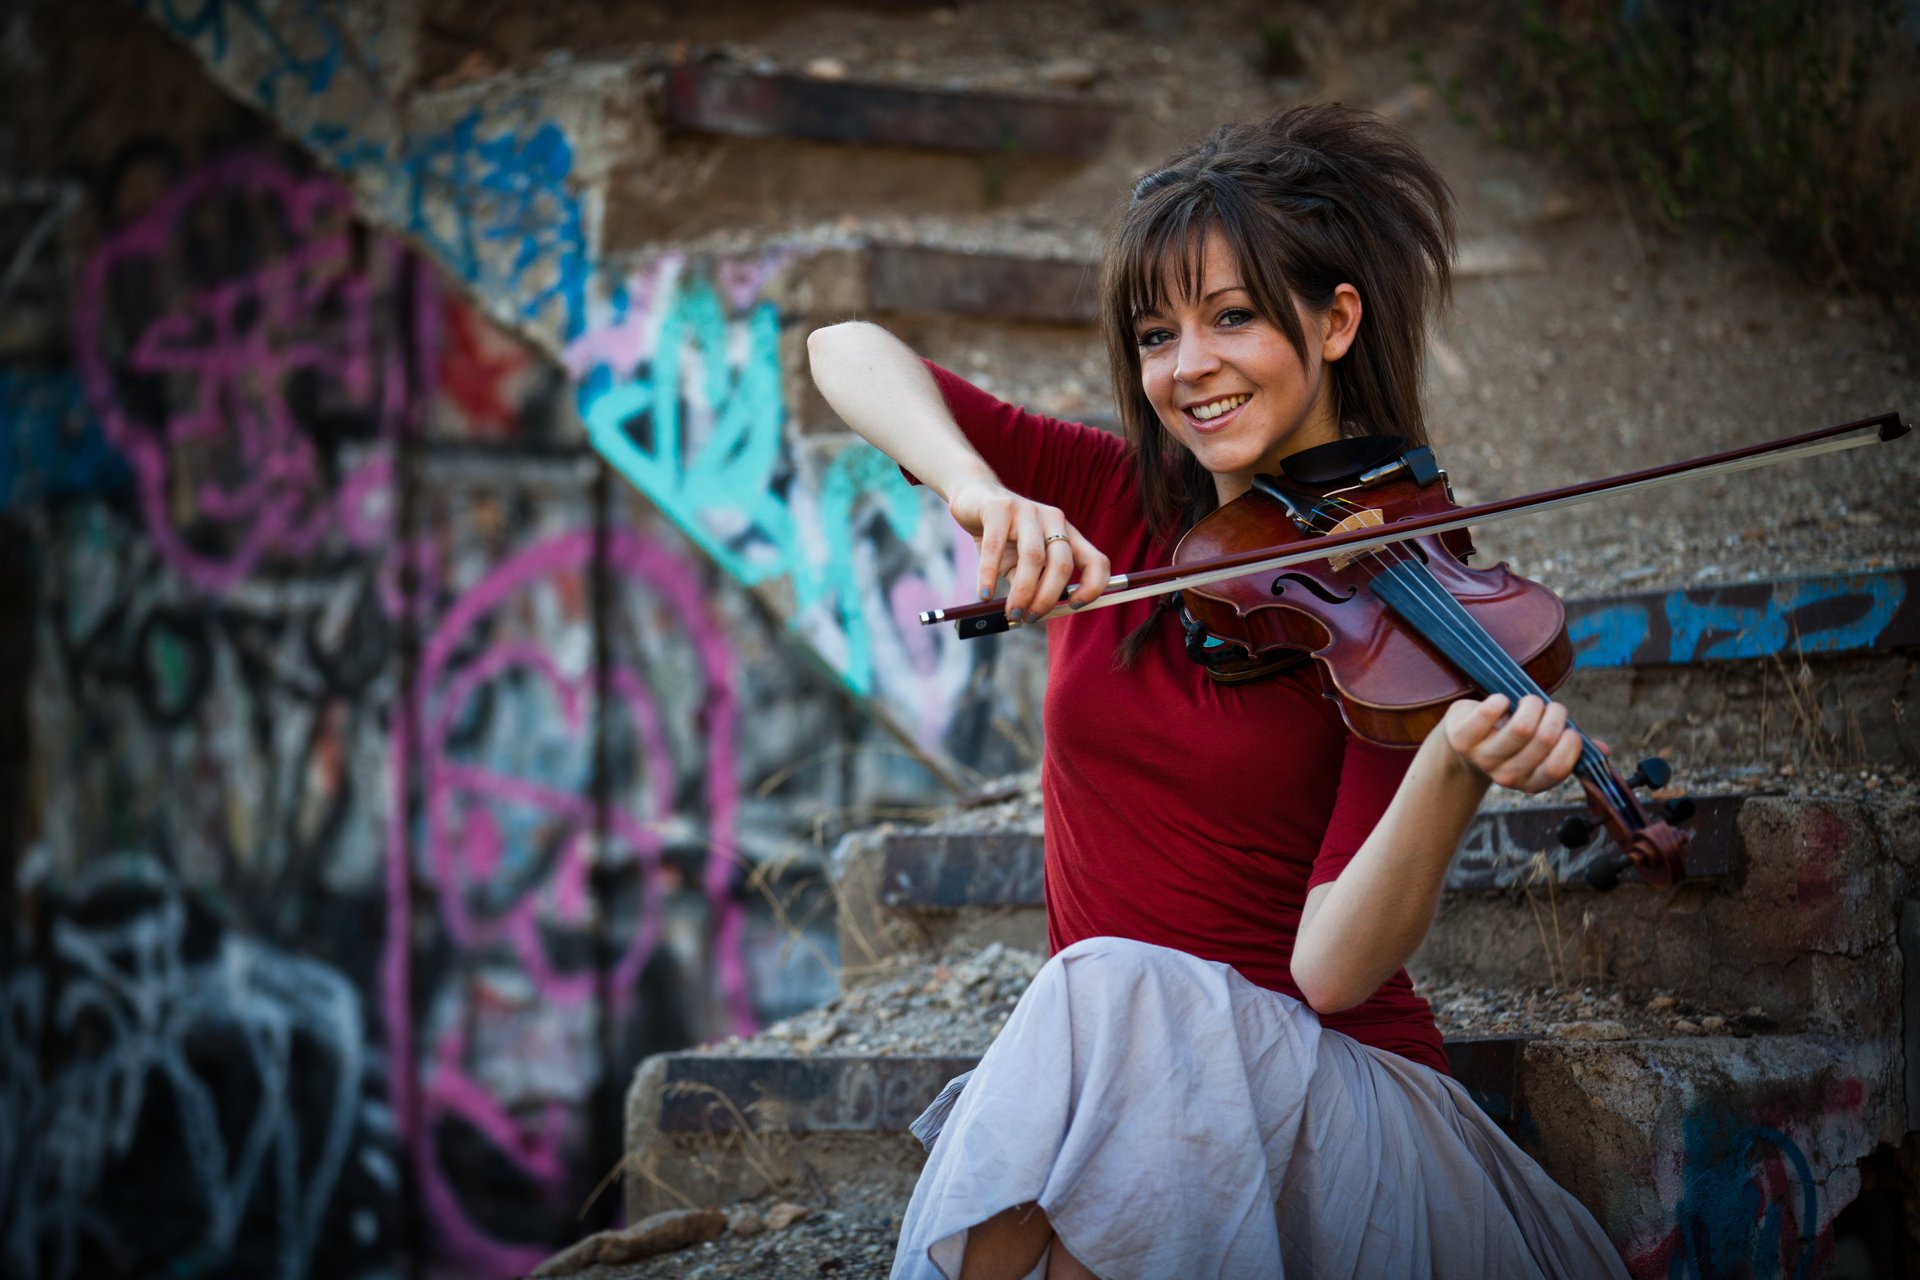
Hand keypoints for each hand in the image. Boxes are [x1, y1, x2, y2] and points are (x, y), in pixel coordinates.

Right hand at [946, 479, 1109, 620]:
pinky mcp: (998, 509)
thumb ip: (1034, 583)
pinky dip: (989, 575)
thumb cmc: (1003, 536)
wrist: (974, 496)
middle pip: (1063, 564)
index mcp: (1068, 533)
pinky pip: (995, 548)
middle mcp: (1053, 519)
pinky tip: (984, 594)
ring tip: (1011, 612)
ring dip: (1023, 592)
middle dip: (1047, 598)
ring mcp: (1027, 511)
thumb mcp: (1023, 561)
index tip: (1074, 607)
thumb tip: (1037, 614)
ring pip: (1033, 558)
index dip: (1093, 587)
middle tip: (1030, 618)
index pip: (1097, 561)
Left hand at [1440, 694, 1585, 792]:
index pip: (1557, 769)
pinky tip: (1502, 701)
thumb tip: (1604, 750)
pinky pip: (1488, 715)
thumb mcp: (1540, 747)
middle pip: (1543, 740)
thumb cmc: (1511, 740)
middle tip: (1548, 707)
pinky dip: (1500, 701)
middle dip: (1554, 715)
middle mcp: (1506, 776)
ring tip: (1529, 701)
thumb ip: (1570, 748)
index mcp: (1530, 782)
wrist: (1464, 741)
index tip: (1569, 729)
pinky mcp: (1463, 739)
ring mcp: (1483, 758)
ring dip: (1533, 705)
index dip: (1570, 745)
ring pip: (1520, 727)